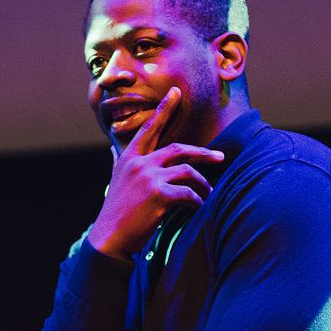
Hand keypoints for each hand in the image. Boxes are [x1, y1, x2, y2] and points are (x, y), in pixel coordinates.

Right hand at [87, 87, 223, 258]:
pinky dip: (197, 201)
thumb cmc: (116, 212)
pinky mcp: (159, 195)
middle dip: (203, 153)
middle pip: (179, 149)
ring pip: (188, 171)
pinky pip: (188, 193)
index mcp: (129, 158)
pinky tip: (198, 209)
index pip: (150, 128)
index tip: (176, 92)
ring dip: (202, 184)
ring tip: (208, 194)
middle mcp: (139, 163)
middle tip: (220, 157)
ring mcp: (149, 178)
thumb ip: (119, 163)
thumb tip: (113, 151)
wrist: (109, 238)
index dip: (164, 109)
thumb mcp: (115, 181)